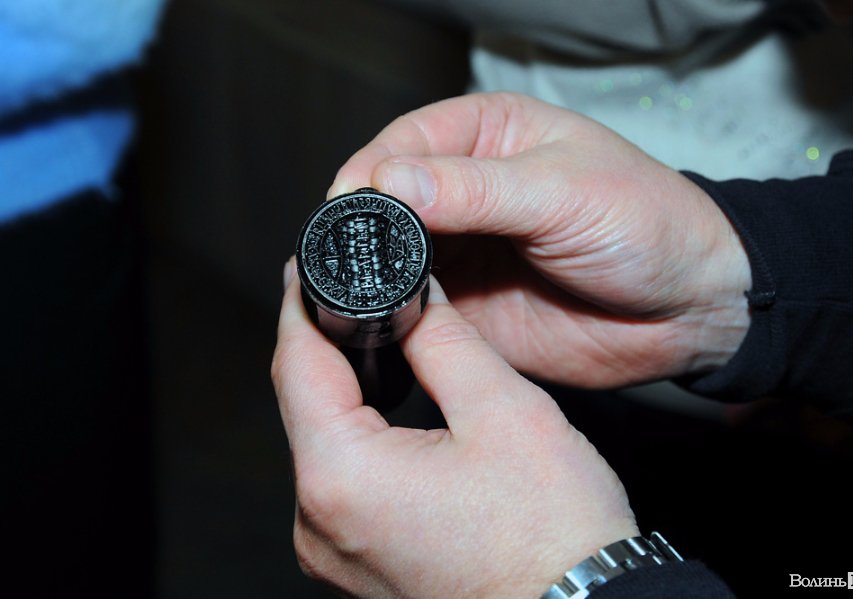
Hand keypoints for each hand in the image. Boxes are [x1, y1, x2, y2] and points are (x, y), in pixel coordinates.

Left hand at [273, 267, 638, 597]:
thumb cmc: (553, 538)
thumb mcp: (505, 411)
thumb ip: (445, 340)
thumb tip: (414, 298)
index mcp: (341, 477)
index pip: (296, 364)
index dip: (301, 305)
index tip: (307, 268)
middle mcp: (320, 523)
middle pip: (304, 405)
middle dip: (326, 345)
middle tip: (349, 295)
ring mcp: (335, 554)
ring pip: (323, 445)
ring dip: (343, 394)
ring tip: (372, 343)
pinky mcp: (359, 567)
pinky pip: (341, 486)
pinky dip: (358, 442)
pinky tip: (387, 416)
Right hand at [330, 92, 750, 387]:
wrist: (691, 308)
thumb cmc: (648, 224)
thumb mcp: (563, 192)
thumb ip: (476, 190)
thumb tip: (391, 181)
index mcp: (488, 137)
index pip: (405, 144)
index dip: (371, 171)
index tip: (349, 202)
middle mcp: (466, 192)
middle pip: (387, 201)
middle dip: (364, 225)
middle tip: (344, 252)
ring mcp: (463, 252)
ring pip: (393, 257)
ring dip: (375, 273)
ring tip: (358, 288)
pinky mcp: (468, 307)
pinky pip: (415, 309)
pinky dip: (396, 314)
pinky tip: (385, 319)